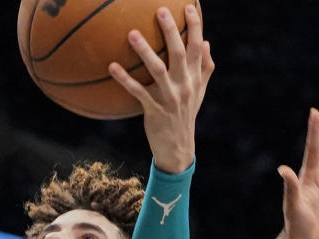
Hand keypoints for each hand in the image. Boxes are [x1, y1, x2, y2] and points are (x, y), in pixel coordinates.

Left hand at [108, 5, 213, 173]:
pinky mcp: (154, 109)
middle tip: (160, 11)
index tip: (189, 7)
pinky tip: (112, 66)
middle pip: (180, 53)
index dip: (195, 26)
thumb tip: (207, 43)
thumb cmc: (186, 114)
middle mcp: (185, 85)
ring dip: (144, 51)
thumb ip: (205, 68)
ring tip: (131, 33)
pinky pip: (137, 91)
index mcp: (196, 77)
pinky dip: (124, 79)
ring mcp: (170, 97)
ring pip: (157, 70)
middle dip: (171, 31)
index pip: (198, 47)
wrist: (178, 145)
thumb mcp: (200, 91)